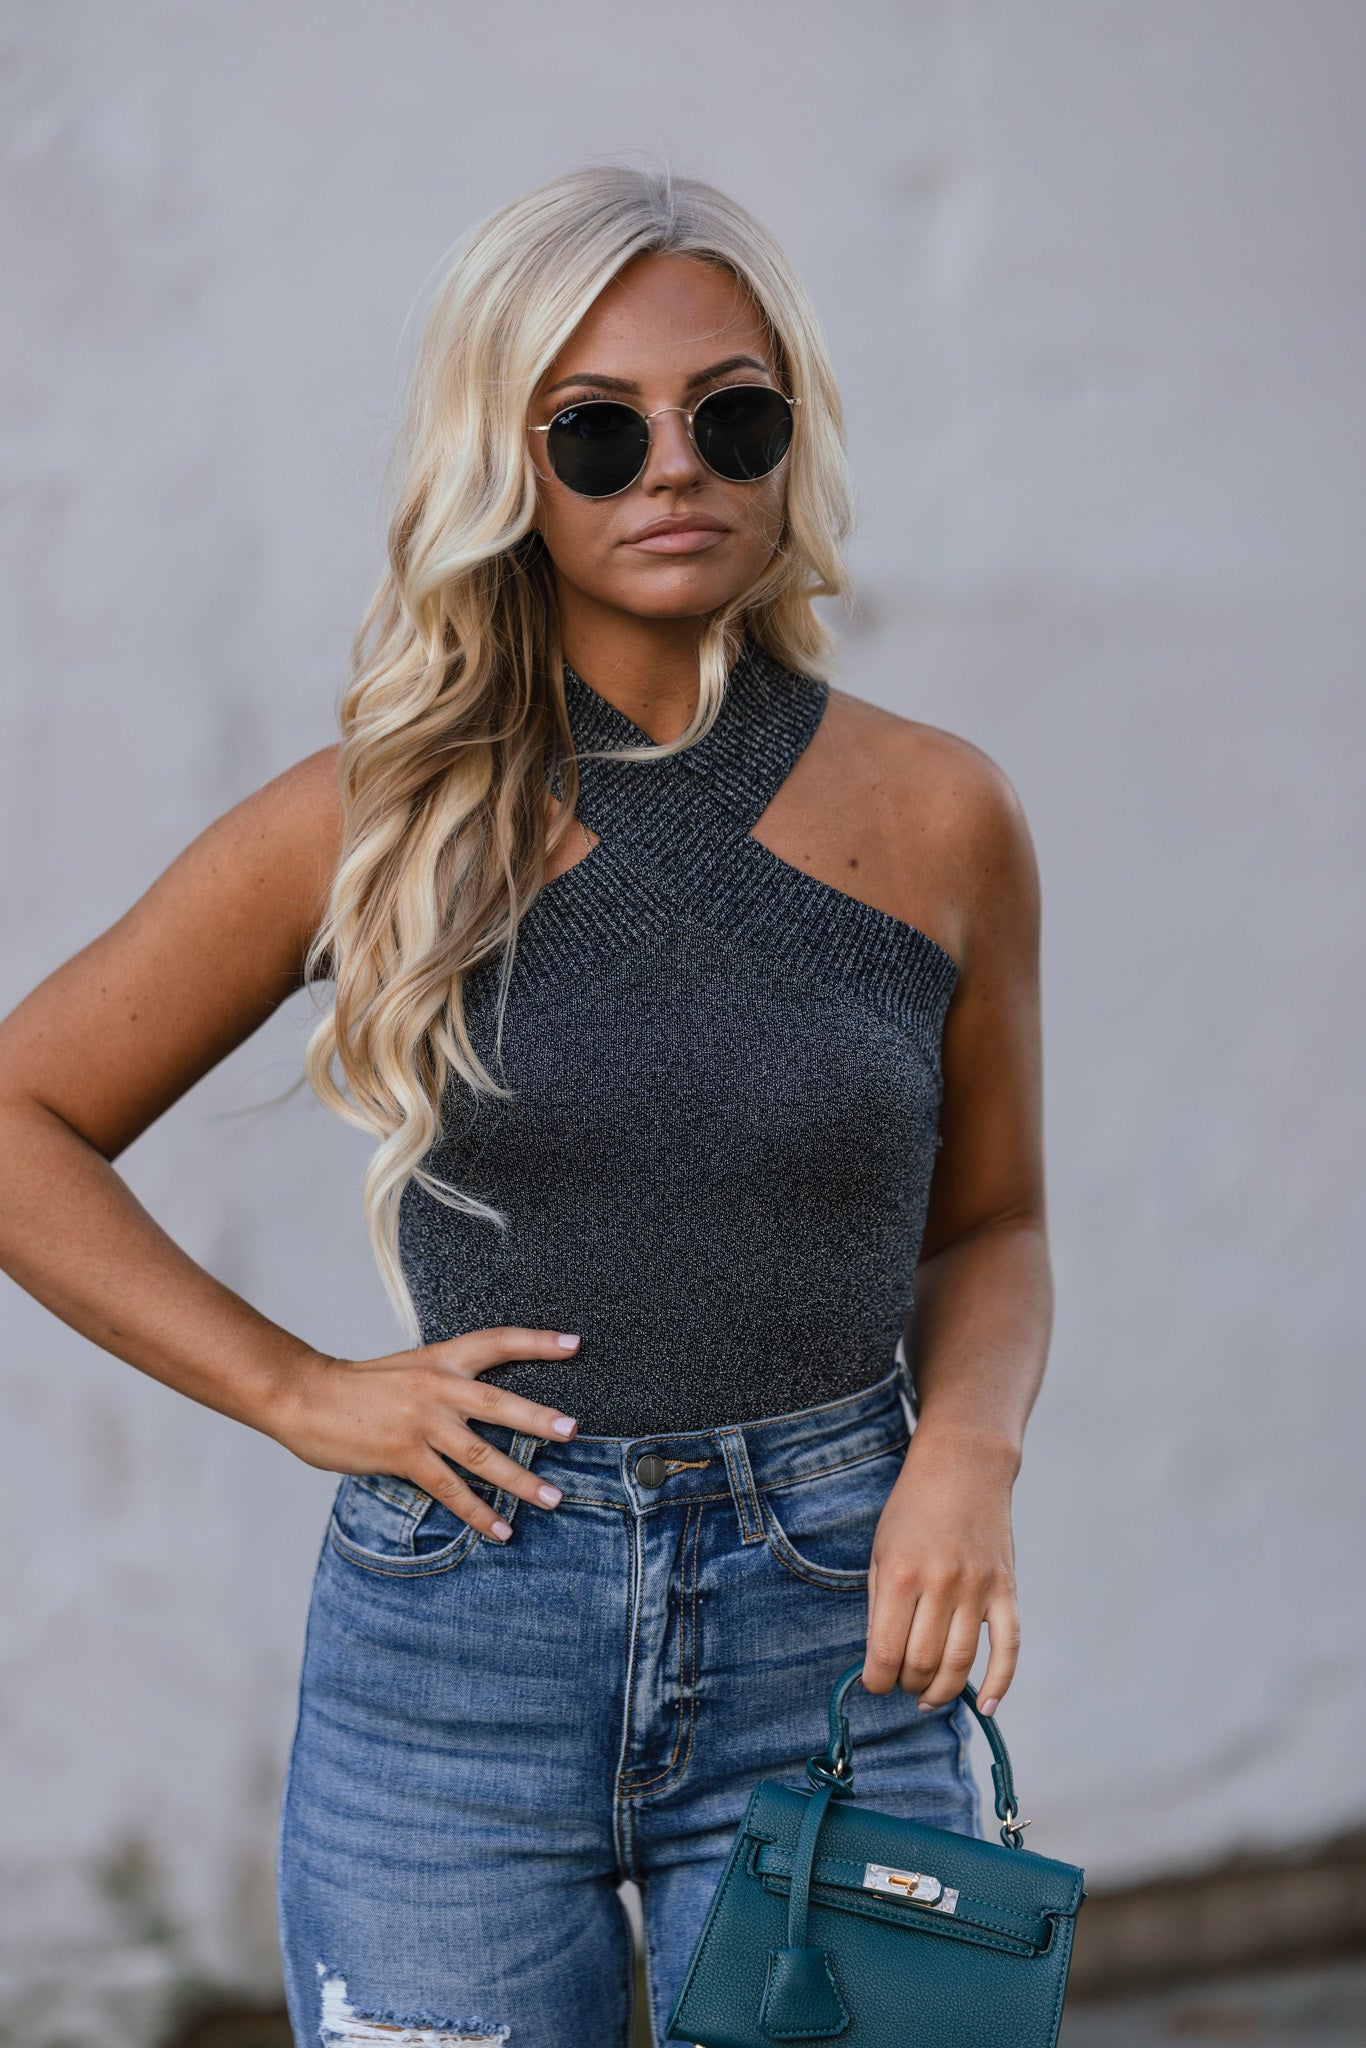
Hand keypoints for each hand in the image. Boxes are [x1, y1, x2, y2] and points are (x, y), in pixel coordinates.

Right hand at [266, 1326, 582, 1542]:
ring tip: (552, 1498)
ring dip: (520, 1479)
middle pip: (499, 1402)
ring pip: (481, 1453)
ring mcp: (421, 1422)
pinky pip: (449, 1488)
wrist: (304, 1395)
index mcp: (440, 1359)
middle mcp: (436, 1386)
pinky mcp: (404, 1454)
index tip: (574, 1344)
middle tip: (573, 1430)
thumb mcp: (407, 1370)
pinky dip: (478, 1512)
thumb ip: (442, 1383)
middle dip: (539, 1419)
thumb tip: (475, 1405)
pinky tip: (500, 1529)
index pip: (497, 1342)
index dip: (537, 1341)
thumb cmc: (355, 1387)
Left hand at [861, 1428, 1020, 1715]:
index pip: (885, 1653)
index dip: (876, 1681)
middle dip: (906, 1685)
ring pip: (960, 1664)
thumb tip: (880, 1661)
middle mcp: (941, 1584)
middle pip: (923, 1664)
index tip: (874, 1682)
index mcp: (900, 1575)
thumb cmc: (913, 1510)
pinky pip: (1008, 1648)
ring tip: (927, 1696)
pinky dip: (999, 1684)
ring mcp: (978, 1588)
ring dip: (941, 1692)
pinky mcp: (1007, 1589)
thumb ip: (878, 1606)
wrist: (963, 1466)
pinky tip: (986, 1706)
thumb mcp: (880, 1551)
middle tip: (901, 1681)